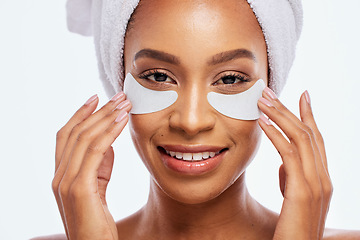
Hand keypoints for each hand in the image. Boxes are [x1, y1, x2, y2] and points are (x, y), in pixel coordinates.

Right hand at [52, 92, 130, 239]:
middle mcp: (59, 176)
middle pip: (75, 132)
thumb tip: (108, 145)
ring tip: (124, 103)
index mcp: (61, 175)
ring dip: (106, 116)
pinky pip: (96, 150)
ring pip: (84, 137)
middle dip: (98, 111)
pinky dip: (109, 131)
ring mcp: (66, 182)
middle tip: (118, 96)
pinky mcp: (79, 188)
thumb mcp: (98, 189)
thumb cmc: (98, 223)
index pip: (66, 136)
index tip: (96, 98)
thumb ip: (99, 167)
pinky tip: (122, 120)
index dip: (80, 114)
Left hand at [258, 88, 332, 239]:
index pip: (317, 139)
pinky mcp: (303, 192)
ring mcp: (316, 184)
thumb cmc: (291, 228)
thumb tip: (284, 163)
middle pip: (308, 133)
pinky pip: (288, 154)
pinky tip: (262, 122)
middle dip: (288, 109)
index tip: (302, 95)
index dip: (309, 116)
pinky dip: (276, 134)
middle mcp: (324, 178)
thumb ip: (292, 178)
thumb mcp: (294, 198)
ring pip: (300, 138)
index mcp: (322, 178)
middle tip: (270, 91)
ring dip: (280, 115)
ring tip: (262, 100)